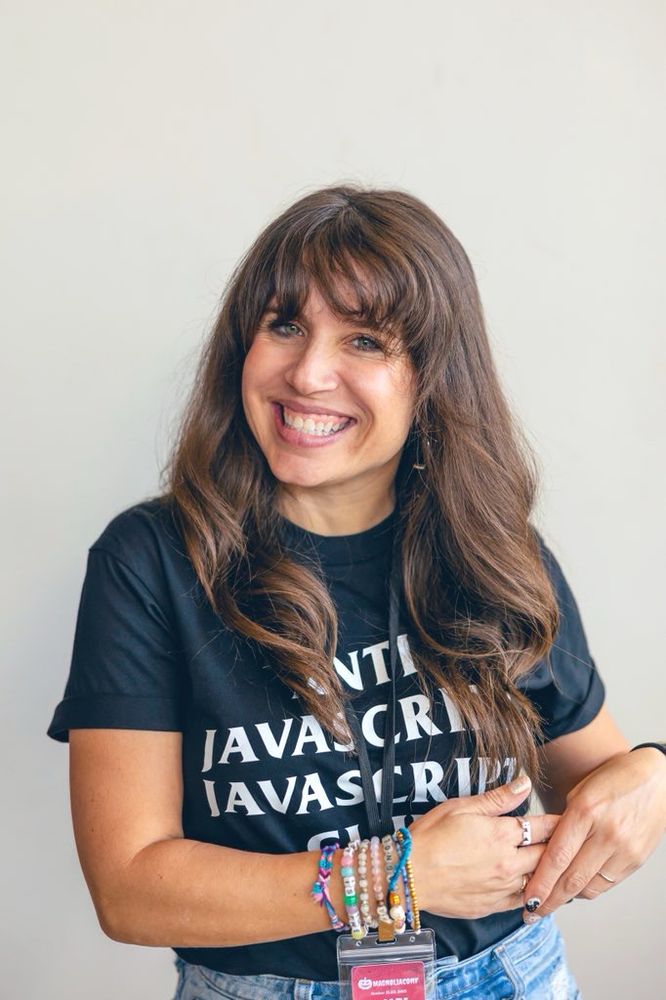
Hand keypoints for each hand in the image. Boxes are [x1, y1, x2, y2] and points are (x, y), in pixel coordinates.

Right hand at [409, 775, 560, 918]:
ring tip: (559, 865)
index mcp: (501, 835)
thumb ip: (497, 798)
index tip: (570, 818)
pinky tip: (535, 888)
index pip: (542, 827)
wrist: (408, 875)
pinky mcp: (492, 907)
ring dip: (550, 872)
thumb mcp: (461, 807)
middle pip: (548, 855)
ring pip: (539, 881)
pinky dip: (533, 894)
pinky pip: (522, 901)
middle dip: (562, 847)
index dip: (559, 821)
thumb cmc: (430, 837)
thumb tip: (524, 783)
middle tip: (573, 841)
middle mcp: (508, 863)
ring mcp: (502, 888)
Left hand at [521, 747, 665, 922]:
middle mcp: (606, 833)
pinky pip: (607, 884)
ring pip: (589, 886)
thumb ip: (563, 822)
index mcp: (586, 811)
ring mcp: (624, 849)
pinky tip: (576, 888)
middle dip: (549, 900)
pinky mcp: (636, 860)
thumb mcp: (580, 792)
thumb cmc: (613, 779)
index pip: (557, 857)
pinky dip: (588, 889)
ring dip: (567, 897)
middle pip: (572, 879)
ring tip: (550, 901)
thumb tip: (545, 852)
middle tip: (532, 912)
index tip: (526, 899)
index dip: (539, 883)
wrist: (657, 780)